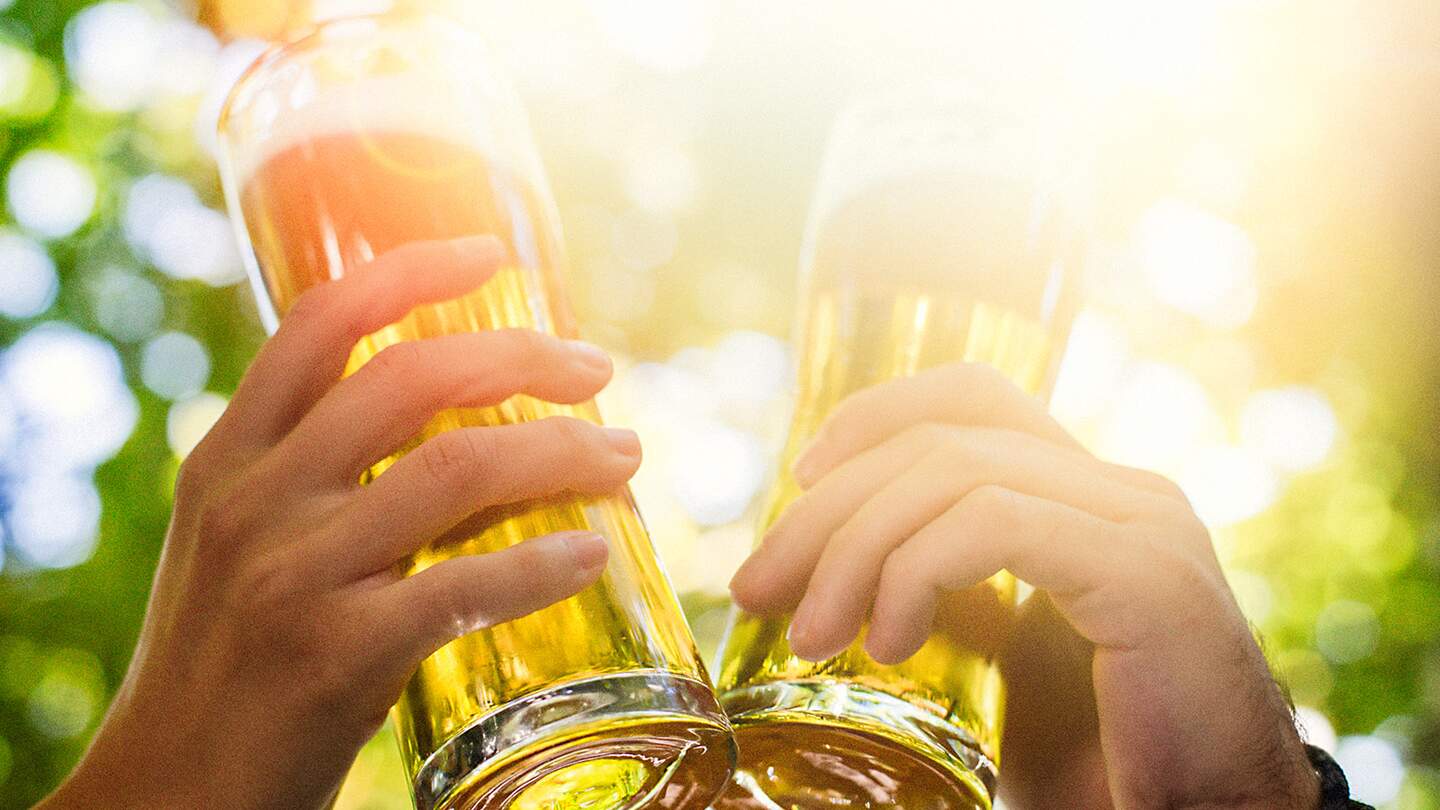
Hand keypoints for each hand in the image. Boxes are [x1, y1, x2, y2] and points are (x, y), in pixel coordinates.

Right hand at [41, 237, 640, 809]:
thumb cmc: (226, 656)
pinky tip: (593, 551)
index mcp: (230, 455)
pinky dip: (542, 564)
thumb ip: (308, 471)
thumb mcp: (238, 538)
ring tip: (624, 457)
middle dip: (523, 357)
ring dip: (561, 453)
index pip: (320, 323)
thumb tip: (437, 417)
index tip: (492, 251)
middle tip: (600, 371)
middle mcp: (256, 497)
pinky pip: (463, 586)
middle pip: (411, 379)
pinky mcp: (335, 653)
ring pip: (456, 470)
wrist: (173, 785)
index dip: (411, 271)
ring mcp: (292, 574)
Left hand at [729, 363, 1319, 809]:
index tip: (799, 480)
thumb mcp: (993, 662)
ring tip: (812, 634)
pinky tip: (886, 640)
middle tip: (757, 586)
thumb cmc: (1099, 759)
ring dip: (857, 549)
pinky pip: (998, 524)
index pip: (975, 398)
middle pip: (942, 439)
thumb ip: (938, 596)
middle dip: (829, 508)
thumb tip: (824, 573)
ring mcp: (1141, 524)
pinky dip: (917, 571)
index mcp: (1089, 497)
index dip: (875, 414)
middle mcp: (1122, 491)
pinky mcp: (1147, 575)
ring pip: (957, 472)